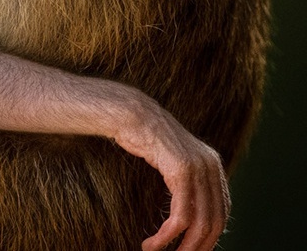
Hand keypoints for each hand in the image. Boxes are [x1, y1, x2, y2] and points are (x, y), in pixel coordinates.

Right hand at [114, 103, 229, 250]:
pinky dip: (167, 235)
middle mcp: (212, 166)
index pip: (221, 212)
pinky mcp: (182, 171)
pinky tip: (152, 242)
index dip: (209, 237)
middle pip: (215, 222)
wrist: (130, 114)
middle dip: (197, 247)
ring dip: (181, 247)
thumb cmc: (143, 137)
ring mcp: (200, 168)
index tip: (191, 249)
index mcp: (214, 165)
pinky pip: (181, 215)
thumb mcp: (171, 160)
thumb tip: (186, 210)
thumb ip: (185, 179)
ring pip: (199, 223)